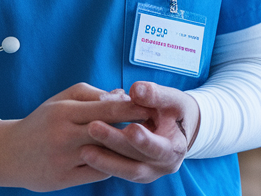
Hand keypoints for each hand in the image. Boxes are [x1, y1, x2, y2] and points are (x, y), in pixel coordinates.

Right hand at [0, 83, 153, 191]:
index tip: (151, 106)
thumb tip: (121, 95)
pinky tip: (124, 160)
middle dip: (134, 129)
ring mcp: (64, 159)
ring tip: (145, 144)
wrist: (9, 153)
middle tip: (157, 126)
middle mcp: (64, 135)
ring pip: (104, 155)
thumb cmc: (40, 123)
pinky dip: (111, 165)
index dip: (130, 108)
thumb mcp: (60, 101)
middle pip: (107, 131)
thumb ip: (91, 95)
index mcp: (64, 111)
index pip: (105, 108)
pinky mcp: (63, 179)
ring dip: (125, 151)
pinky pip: (96, 173)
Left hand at [79, 81, 199, 183]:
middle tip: (93, 128)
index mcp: (175, 148)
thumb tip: (136, 89)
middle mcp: (162, 166)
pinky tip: (84, 152)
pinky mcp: (133, 171)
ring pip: (125, 170)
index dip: (145, 140)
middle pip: (137, 160)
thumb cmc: (174, 110)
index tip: (130, 128)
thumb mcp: (172, 99)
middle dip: (115, 144)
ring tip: (83, 149)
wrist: (177, 127)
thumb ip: (155, 95)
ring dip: (104, 160)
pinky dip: (102, 162)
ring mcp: (147, 172)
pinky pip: (116, 169)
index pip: (159, 148)